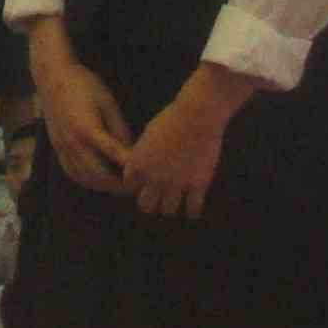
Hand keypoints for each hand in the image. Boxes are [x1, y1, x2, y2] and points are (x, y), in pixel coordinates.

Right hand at [31, 29, 134, 193]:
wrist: (52, 77)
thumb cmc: (83, 85)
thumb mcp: (107, 102)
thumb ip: (118, 128)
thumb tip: (130, 151)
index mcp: (87, 129)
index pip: (114, 154)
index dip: (130, 167)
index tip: (143, 174)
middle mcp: (73, 142)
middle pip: (98, 174)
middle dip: (118, 184)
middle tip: (135, 187)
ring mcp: (62, 147)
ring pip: (84, 177)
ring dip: (103, 186)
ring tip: (120, 187)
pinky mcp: (57, 148)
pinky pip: (72, 172)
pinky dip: (87, 181)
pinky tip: (99, 181)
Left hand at [124, 70, 250, 219]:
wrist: (196, 116)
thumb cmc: (172, 117)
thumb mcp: (149, 133)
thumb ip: (143, 153)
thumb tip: (140, 164)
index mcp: (138, 164)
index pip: (129, 187)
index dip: (137, 185)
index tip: (144, 183)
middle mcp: (154, 178)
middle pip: (145, 205)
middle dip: (149, 202)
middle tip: (157, 198)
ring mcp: (176, 184)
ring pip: (167, 210)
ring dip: (170, 206)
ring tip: (175, 203)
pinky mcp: (197, 185)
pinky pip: (192, 210)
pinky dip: (192, 211)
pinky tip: (193, 208)